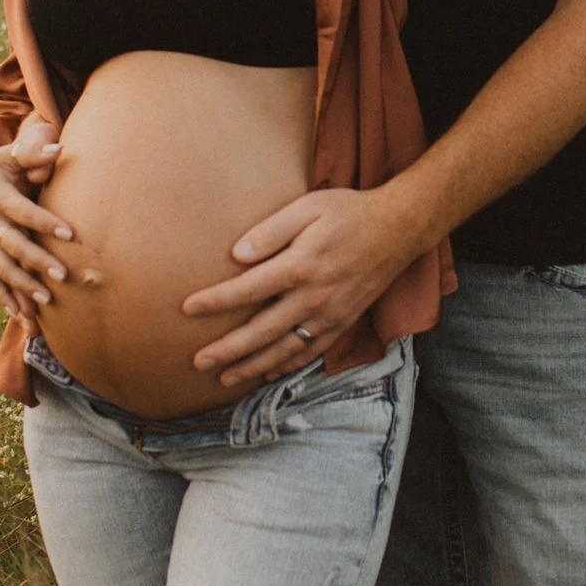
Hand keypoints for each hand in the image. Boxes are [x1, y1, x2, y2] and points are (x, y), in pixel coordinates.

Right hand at [0, 136, 73, 324]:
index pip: (24, 213)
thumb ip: (32, 154)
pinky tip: (22, 319)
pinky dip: (7, 301)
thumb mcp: (6, 157)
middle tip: (62, 276)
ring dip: (23, 288)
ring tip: (45, 304)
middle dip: (37, 262)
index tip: (69, 233)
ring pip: (3, 270)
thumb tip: (60, 150)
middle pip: (15, 246)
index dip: (45, 222)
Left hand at [181, 187, 417, 387]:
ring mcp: (330, 315)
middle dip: (227, 349)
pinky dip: (286, 366)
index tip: (187, 308)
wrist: (398, 229)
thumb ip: (270, 231)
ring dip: (252, 366)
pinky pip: (310, 352)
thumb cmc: (348, 212)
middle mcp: (314, 297)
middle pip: (261, 331)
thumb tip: (236, 255)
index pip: (248, 289)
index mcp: (301, 266)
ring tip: (224, 378)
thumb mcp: (307, 207)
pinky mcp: (342, 322)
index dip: (215, 301)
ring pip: (284, 349)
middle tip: (197, 362)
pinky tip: (266, 374)